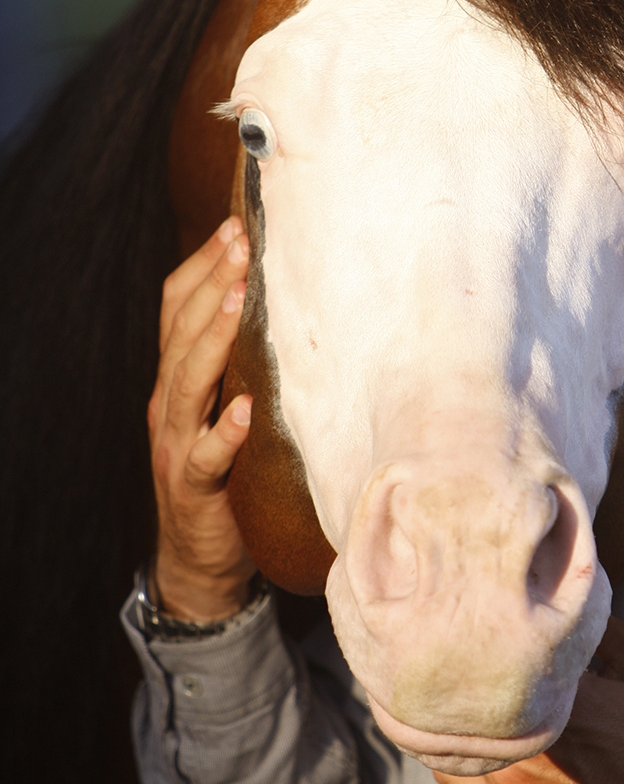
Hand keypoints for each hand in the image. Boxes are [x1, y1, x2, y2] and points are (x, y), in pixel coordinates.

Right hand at [148, 217, 254, 621]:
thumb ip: (248, 363)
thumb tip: (293, 304)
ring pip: (187, 385)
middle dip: (211, 284)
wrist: (204, 558)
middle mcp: (171, 406)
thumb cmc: (231, 473)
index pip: (176, 310)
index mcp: (178, 380)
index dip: (203, 266)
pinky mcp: (195, 490)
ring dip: (211, 341)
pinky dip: (225, 433)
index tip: (237, 225)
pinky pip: (207, 458)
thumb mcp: (234, 406)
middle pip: (182, 334)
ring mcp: (178, 446)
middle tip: (242, 242)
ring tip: (235, 301)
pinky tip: (245, 411)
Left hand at [434, 617, 623, 783]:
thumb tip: (558, 597)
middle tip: (466, 643)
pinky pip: (450, 773)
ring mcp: (508, 783)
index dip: (497, 629)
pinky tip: (466, 731)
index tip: (495, 616)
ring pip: (451, 733)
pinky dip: (453, 749)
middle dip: (470, 668)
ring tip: (464, 688)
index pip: (504, 651)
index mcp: (563, 703)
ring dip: (457, 711)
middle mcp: (526, 746)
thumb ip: (601, 627)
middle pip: (470, 691)